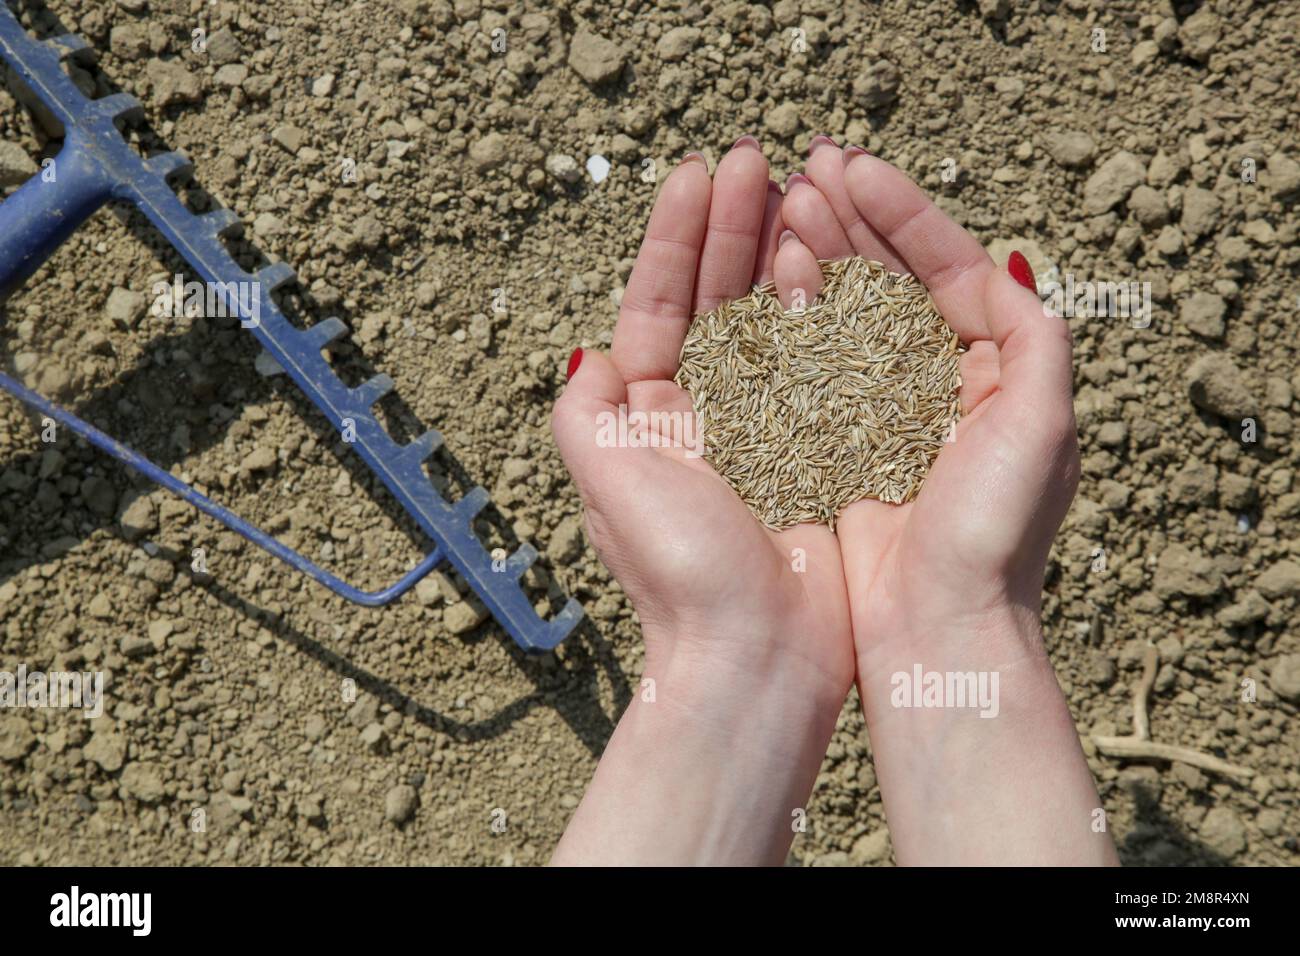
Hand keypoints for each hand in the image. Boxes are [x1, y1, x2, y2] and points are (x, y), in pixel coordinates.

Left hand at [550, 139, 854, 863]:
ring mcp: (764, 427)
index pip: (658, 301)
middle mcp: (703, 414)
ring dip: (779, 251)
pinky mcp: (819, 447)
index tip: (698, 174)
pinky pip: (821, 362)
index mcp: (646, 415)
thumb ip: (586, 407)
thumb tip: (591, 352)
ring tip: (799, 189)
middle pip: (715, 297)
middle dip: (731, 225)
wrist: (757, 661)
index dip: (675, 235)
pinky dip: (826, 309)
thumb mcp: (606, 476)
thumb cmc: (680, 573)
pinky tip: (835, 262)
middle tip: (756, 159)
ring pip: (770, 319)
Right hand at [775, 140, 1115, 864]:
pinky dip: (793, 315)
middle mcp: (939, 380)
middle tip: (807, 167)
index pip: (947, 264)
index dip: (902, 211)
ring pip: (847, 308)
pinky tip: (769, 278)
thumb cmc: (993, 535)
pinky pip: (812, 359)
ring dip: (818, 252)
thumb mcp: (1043, 425)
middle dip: (853, 217)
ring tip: (784, 202)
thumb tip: (1001, 262)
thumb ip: (1034, 336)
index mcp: (997, 368)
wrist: (935, 630)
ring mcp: (883, 407)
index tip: (852, 169)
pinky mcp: (836, 439)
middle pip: (893, 276)